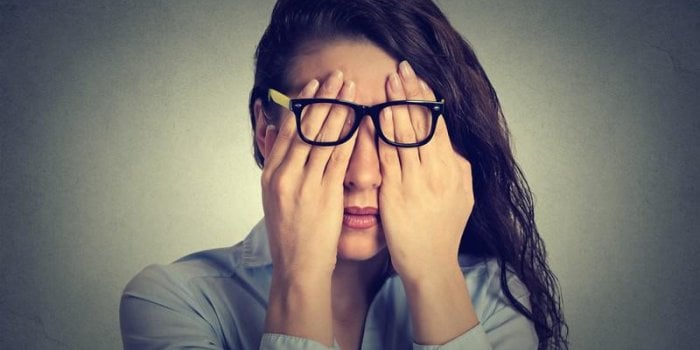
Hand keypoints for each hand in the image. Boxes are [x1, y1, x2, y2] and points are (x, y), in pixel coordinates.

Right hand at [261, 70, 357, 278]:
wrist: (296, 268)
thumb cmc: (291, 237)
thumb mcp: (276, 199)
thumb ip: (281, 168)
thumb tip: (284, 139)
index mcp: (271, 175)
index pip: (287, 130)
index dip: (302, 105)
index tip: (314, 85)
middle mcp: (284, 175)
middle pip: (305, 127)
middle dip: (323, 98)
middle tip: (337, 76)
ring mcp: (303, 184)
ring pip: (322, 137)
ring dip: (339, 109)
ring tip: (350, 89)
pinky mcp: (324, 195)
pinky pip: (338, 158)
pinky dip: (350, 135)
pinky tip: (360, 120)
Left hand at [378, 61, 474, 282]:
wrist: (431, 263)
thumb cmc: (445, 229)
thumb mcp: (462, 194)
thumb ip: (456, 165)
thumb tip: (448, 140)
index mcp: (453, 169)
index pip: (438, 124)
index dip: (427, 99)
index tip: (417, 78)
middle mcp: (437, 172)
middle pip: (422, 123)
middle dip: (409, 94)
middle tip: (399, 70)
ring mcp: (416, 182)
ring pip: (405, 135)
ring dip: (395, 106)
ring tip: (387, 84)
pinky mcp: (396, 194)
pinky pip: (387, 158)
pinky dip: (381, 135)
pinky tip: (375, 116)